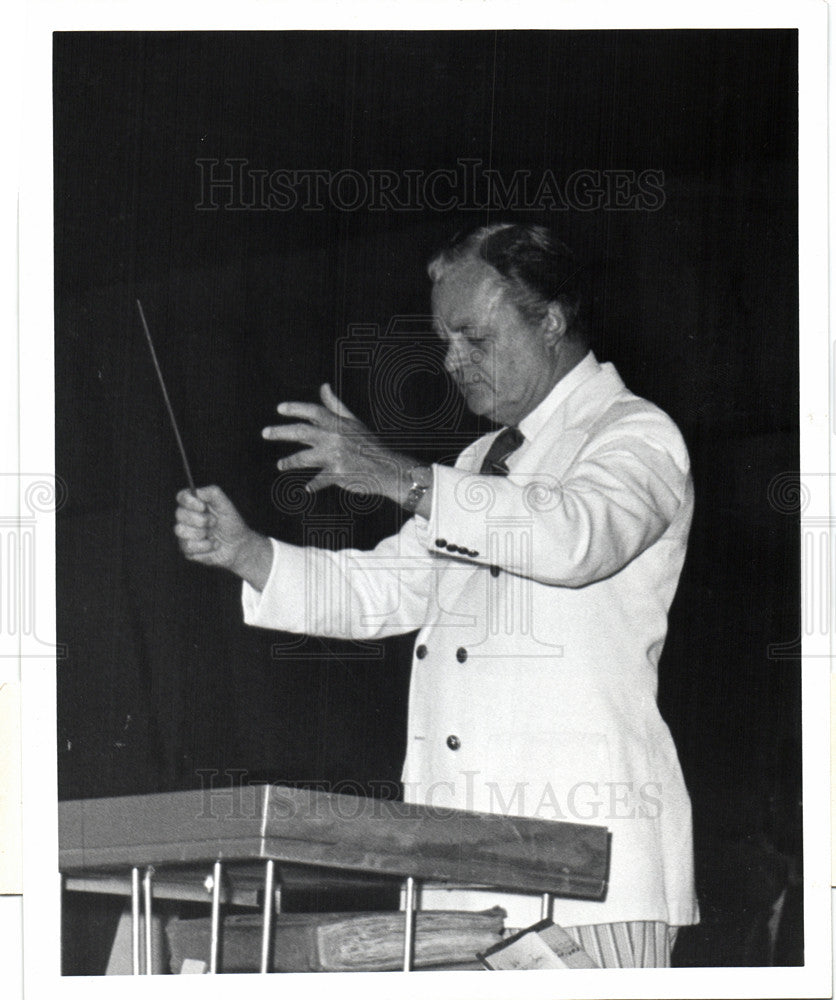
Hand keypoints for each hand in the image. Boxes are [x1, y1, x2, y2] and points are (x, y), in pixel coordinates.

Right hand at [174, 485, 272, 590]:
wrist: (238, 545)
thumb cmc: (231, 523)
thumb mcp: (226, 505)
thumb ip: (212, 493)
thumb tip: (197, 491)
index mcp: (194, 504)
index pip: (181, 497)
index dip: (189, 502)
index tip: (203, 507)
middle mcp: (186, 518)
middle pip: (179, 514)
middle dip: (201, 520)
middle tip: (214, 522)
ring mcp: (184, 534)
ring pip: (181, 531)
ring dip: (202, 534)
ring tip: (213, 535)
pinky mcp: (187, 549)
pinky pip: (188, 547)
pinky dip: (205, 546)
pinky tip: (212, 545)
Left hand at [263, 383, 411, 498]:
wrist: (387, 467)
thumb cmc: (368, 444)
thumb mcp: (353, 421)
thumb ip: (335, 405)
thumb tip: (323, 386)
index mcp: (337, 424)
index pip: (313, 411)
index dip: (295, 408)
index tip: (279, 409)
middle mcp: (334, 437)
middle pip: (302, 432)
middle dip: (281, 432)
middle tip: (265, 433)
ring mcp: (335, 456)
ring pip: (305, 457)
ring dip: (290, 461)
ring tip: (280, 465)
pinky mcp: (339, 473)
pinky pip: (321, 480)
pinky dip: (314, 484)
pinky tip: (306, 488)